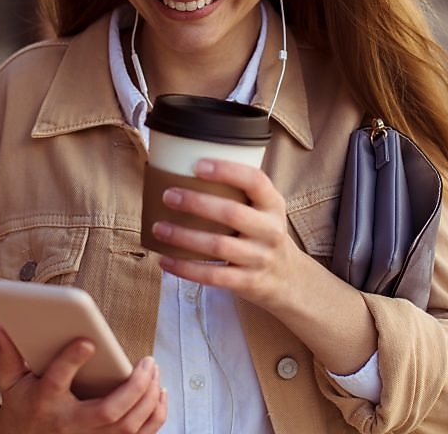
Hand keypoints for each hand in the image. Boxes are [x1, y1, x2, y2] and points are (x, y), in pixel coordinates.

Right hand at [0, 324, 166, 432]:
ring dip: (148, 399)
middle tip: (148, 361)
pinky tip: (159, 393)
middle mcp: (69, 424)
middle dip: (133, 387)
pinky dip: (154, 416)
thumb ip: (8, 355)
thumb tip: (1, 326)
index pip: (57, 381)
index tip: (89, 341)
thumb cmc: (23, 405)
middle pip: (108, 412)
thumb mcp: (9, 382)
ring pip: (127, 426)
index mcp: (45, 401)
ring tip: (154, 371)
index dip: (71, 360)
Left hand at [151, 159, 306, 310]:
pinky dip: (185, 268)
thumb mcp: (263, 210)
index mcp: (273, 204)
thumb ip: (238, 193)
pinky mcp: (248, 282)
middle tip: (168, 196)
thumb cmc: (263, 234)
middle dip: (196, 203)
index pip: (255, 181)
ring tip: (159, 228)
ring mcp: (260, 258)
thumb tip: (186, 169)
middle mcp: (270, 230)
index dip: (227, 171)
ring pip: (218, 246)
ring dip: (184, 236)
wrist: (288, 278)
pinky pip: (212, 275)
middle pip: (232, 213)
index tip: (197, 165)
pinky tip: (165, 259)